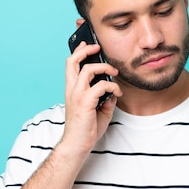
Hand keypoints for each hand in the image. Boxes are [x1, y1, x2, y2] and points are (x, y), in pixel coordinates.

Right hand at [62, 40, 120, 154]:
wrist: (77, 144)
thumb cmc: (85, 128)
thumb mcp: (98, 109)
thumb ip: (104, 98)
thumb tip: (113, 90)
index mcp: (72, 89)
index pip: (71, 65)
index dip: (78, 52)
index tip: (86, 44)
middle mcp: (72, 89)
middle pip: (73, 61)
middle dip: (86, 50)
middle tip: (98, 48)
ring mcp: (77, 94)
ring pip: (89, 69)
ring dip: (105, 67)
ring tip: (114, 72)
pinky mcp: (85, 101)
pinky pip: (101, 85)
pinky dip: (112, 86)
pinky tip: (117, 93)